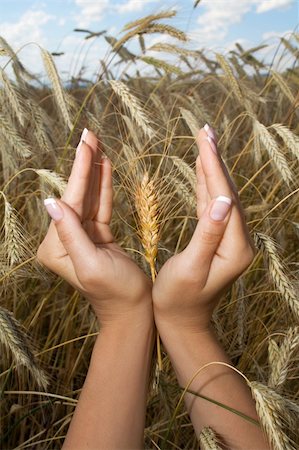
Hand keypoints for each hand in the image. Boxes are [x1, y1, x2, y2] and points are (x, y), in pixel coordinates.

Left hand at [37, 129, 151, 326]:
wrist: (134, 309)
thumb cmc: (116, 292)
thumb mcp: (91, 264)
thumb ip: (70, 233)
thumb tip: (50, 202)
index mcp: (56, 248)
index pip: (70, 203)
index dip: (80, 173)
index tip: (86, 144)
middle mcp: (64, 240)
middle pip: (77, 195)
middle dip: (85, 164)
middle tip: (90, 134)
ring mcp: (80, 237)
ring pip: (88, 197)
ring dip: (94, 170)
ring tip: (97, 143)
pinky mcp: (96, 236)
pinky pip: (100, 206)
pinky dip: (103, 186)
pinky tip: (105, 166)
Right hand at [153, 125, 254, 332]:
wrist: (182, 320)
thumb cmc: (179, 299)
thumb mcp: (191, 268)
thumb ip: (208, 234)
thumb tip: (220, 199)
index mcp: (235, 247)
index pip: (225, 198)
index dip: (213, 168)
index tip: (203, 140)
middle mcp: (239, 241)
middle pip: (227, 192)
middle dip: (215, 160)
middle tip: (205, 129)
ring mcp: (231, 239)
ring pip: (222, 195)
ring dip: (213, 167)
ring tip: (204, 141)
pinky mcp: (220, 239)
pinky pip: (214, 206)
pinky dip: (207, 184)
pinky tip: (203, 169)